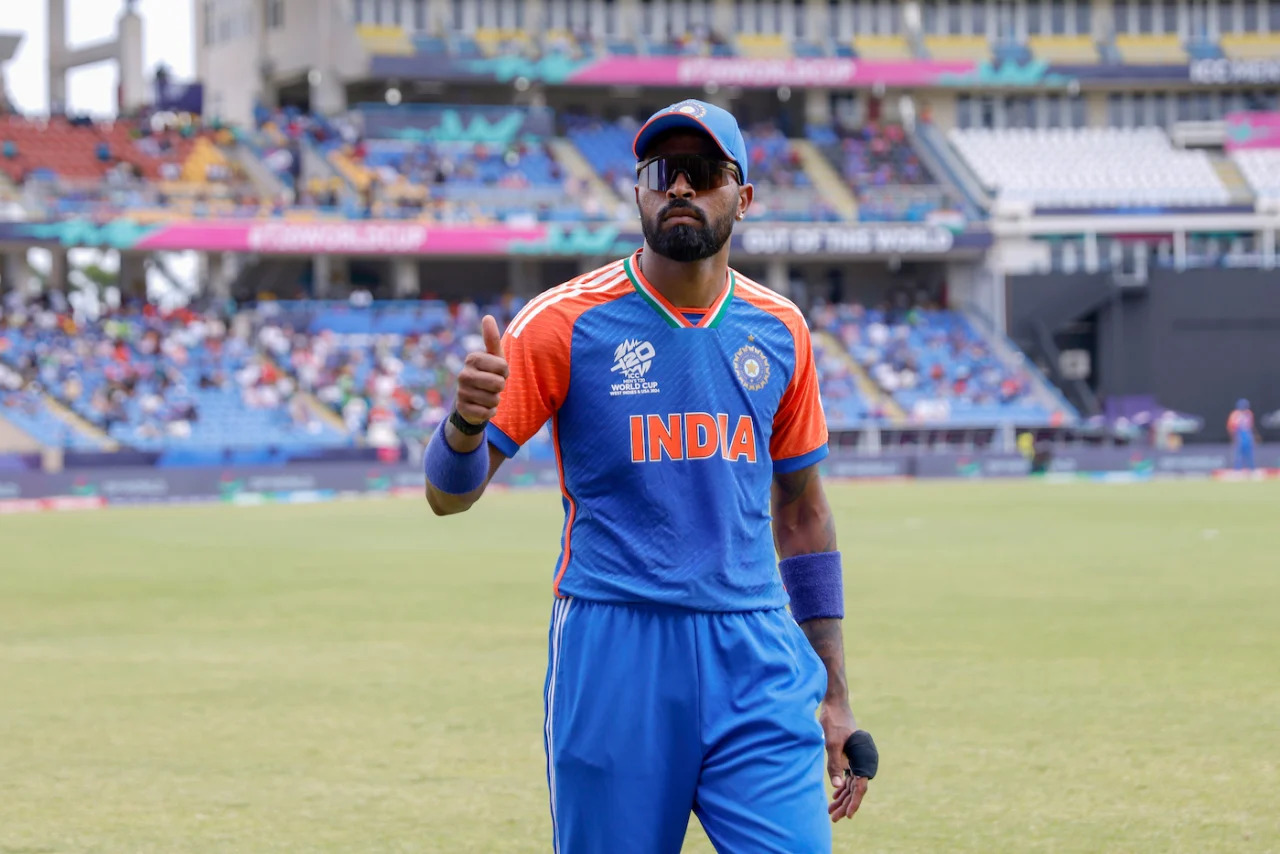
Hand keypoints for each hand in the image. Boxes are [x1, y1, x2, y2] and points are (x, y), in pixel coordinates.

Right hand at [454, 315, 507, 425]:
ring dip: (495, 400)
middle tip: (492, 386)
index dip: (505, 372)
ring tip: (486, 395)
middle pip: (498, 384)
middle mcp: (463, 374)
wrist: (472, 401)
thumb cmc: (487, 375)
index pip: (503, 367)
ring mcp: (461, 392)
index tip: (497, 372)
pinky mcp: (463, 409)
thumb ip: (491, 338)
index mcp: (472, 359)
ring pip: (494, 399)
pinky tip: (482, 407)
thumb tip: (487, 316)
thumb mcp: (492, 357)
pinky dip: (490, 412)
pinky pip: (488, 413)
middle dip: (500, 387)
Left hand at [820, 700, 867, 822]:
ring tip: (832, 811)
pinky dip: (841, 787)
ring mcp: (855, 758)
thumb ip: (834, 764)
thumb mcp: (831, 743)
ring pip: (851, 784)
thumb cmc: (834, 721)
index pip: (860, 787)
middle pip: (855, 788)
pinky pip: (847, 776)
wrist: (835, 704)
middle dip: (845, 804)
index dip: (854, 802)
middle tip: (834, 818)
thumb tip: (837, 786)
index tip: (848, 815)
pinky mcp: (849, 755)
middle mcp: (861, 760)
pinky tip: (835, 795)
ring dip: (842, 797)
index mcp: (862, 758)